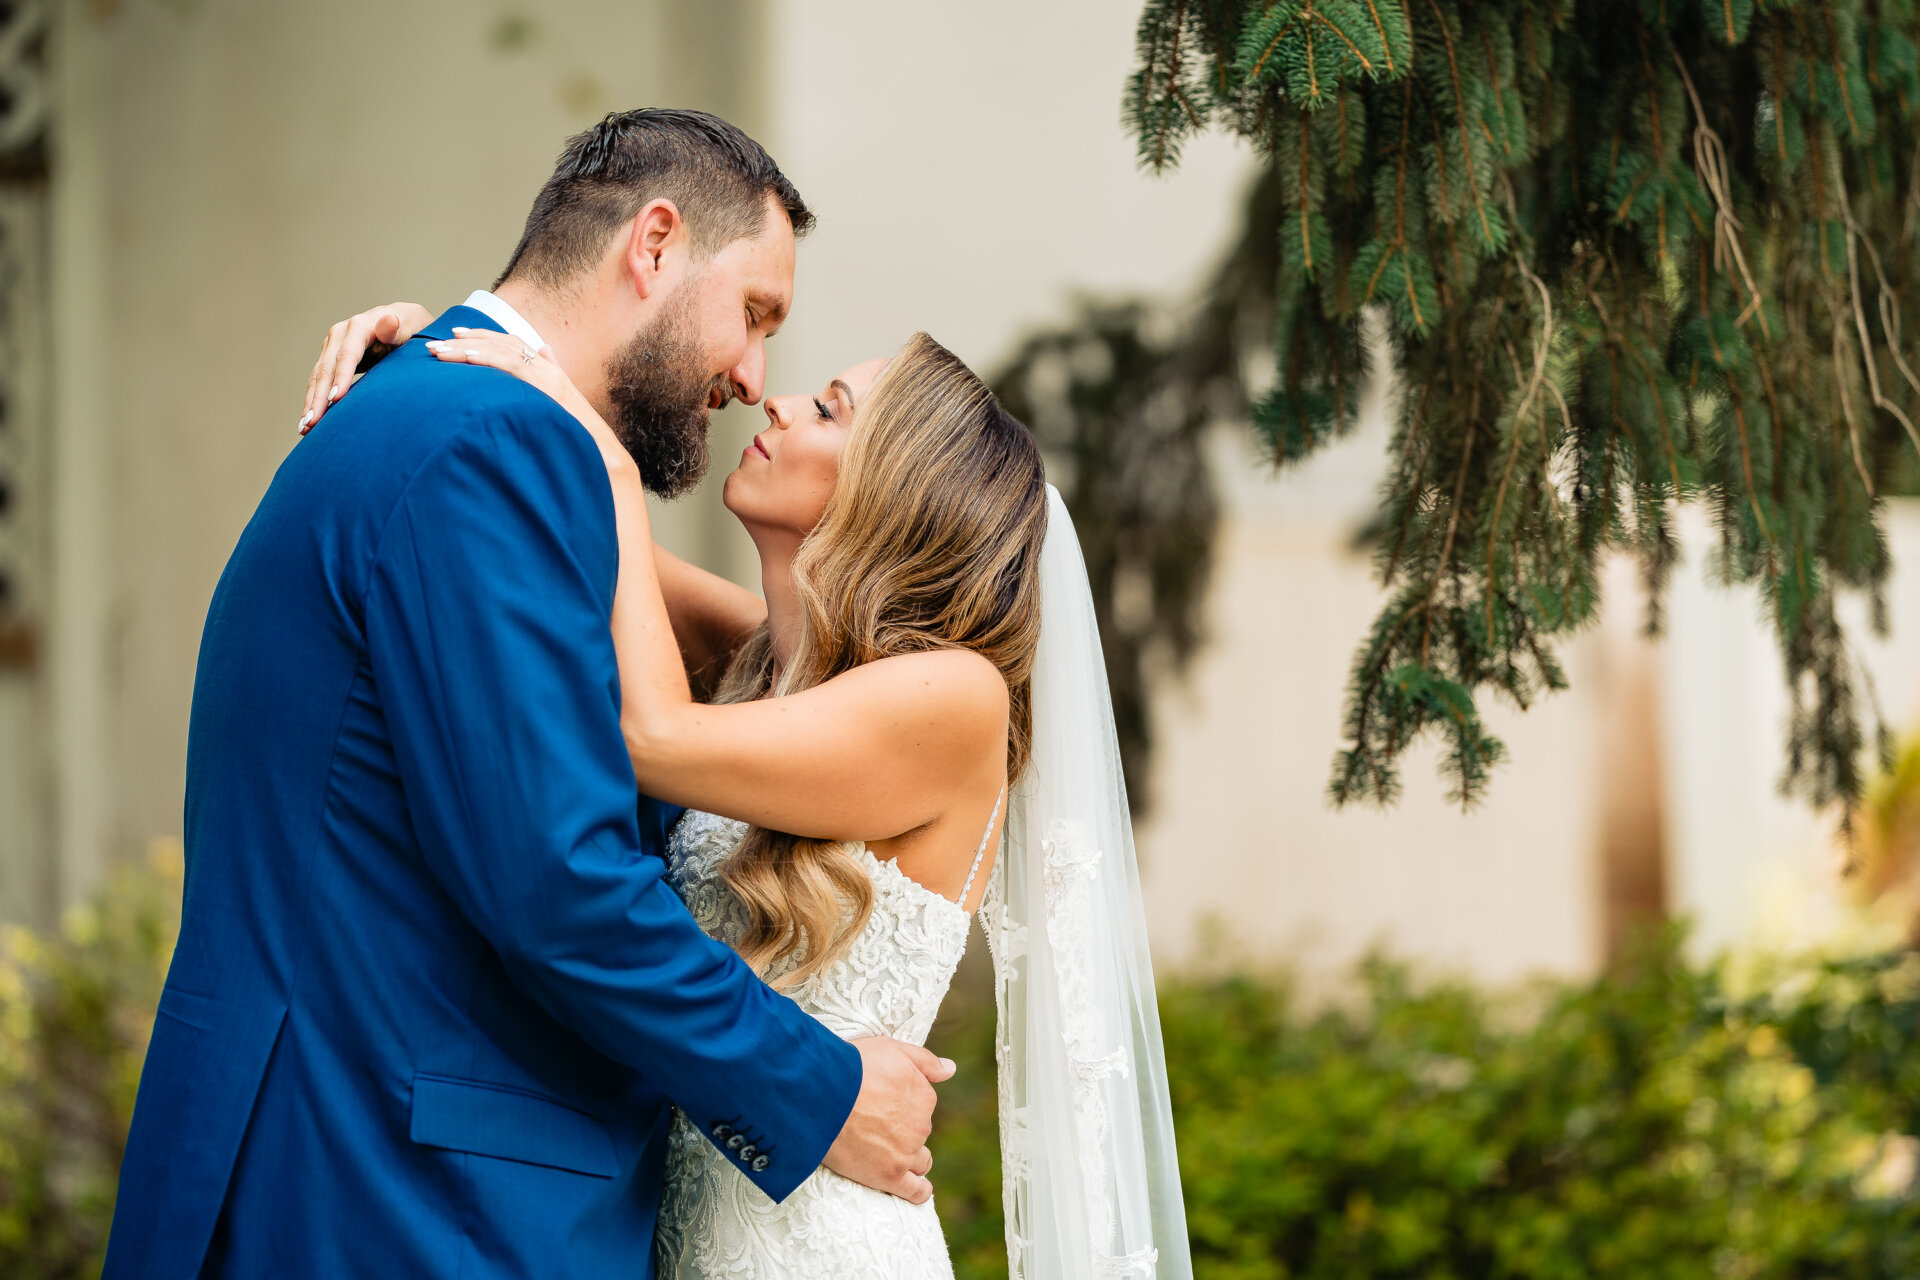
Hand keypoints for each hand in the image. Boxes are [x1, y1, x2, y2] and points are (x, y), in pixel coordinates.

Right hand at [300, 301, 433, 433]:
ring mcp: (334, 345)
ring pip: (318, 377)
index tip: (336, 399)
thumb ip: (398, 328)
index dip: (342, 376)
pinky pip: (320, 381)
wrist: (407, 324)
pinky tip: (310, 422)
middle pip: (327, 367)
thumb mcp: (413, 324)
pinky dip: (315, 401)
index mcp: (361, 325)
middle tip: (313, 423)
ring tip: (306, 428)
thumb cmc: (414, 328)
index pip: (348, 353)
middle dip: (319, 396)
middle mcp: (342, 333)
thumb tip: (389, 320)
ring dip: (312, 403)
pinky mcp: (331, 358)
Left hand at [425, 328, 632, 477]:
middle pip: (502, 343)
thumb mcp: (556, 414)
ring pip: (503, 350)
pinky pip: (514, 366)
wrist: (603, 460)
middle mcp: (548, 369)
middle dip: (467, 341)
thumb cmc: (578, 442)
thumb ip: (547, 386)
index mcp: (548, 372)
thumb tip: (542, 355)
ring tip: (440, 352)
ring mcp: (550, 376)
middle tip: (434, 344)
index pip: (510, 344)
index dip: (481, 338)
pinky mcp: (549, 388)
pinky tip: (466, 358)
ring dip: (469, 349)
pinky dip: (489, 358)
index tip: (453, 337)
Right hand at [822, 1037, 955, 1204]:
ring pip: (919, 1161)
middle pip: (918, 1133)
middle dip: (903, 1131)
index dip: (903, 1105)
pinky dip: (919, 1191)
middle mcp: (921, 1126)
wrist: (822, 1094)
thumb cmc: (852, 1067)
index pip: (922, 1105)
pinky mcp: (889, 1176)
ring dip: (911, 1159)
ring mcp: (906, 1153)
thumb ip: (925, 1061)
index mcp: (924, 1097)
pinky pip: (915, 1191)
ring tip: (888, 1156)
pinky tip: (917, 1189)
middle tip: (873, 1125)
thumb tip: (951, 1069)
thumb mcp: (892, 1049)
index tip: (881, 1103)